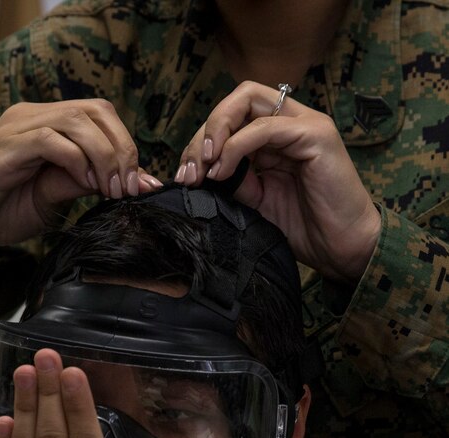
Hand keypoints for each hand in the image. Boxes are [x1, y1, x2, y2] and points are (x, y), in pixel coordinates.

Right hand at [0, 99, 161, 276]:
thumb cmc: (0, 210)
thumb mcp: (53, 197)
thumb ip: (84, 183)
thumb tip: (129, 183)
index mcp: (46, 124)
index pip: (100, 114)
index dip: (126, 145)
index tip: (139, 185)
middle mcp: (31, 117)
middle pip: (94, 111)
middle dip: (122, 150)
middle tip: (128, 188)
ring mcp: (16, 130)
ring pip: (76, 121)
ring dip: (103, 156)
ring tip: (109, 189)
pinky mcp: (3, 151)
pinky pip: (48, 141)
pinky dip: (75, 161)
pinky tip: (83, 184)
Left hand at [176, 81, 380, 282]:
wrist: (342, 249)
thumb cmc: (305, 228)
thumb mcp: (256, 203)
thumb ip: (234, 181)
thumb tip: (200, 172)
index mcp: (277, 137)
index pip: (232, 116)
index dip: (202, 140)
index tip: (185, 175)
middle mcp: (291, 122)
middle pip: (238, 99)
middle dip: (204, 132)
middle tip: (189, 170)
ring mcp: (305, 125)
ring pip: (248, 101)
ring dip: (216, 133)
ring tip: (203, 170)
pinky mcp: (315, 135)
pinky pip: (265, 127)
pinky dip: (236, 146)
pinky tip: (222, 171)